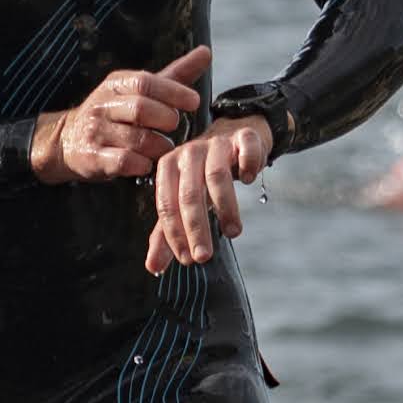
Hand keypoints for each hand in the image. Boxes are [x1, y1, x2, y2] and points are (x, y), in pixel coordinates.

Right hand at [33, 46, 208, 183]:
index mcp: (116, 84)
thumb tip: (206, 52)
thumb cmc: (115, 114)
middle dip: (165, 119)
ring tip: (164, 147)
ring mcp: (95, 131)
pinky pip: (123, 161)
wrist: (68, 140)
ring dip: (158, 146)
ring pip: (135, 139)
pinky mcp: (91, 157)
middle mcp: (102, 105)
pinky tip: (146, 163)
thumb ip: (174, 75)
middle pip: (140, 108)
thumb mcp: (141, 91)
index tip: (194, 102)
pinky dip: (142, 164)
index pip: (145, 82)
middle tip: (175, 126)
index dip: (172, 91)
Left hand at [146, 108, 275, 272]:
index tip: (186, 259)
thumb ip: (167, 233)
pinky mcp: (244, 136)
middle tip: (204, 256)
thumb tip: (153, 268)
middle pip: (190, 193)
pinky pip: (247, 149)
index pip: (166, 204)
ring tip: (233, 232)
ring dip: (226, 207)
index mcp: (169, 167)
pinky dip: (249, 165)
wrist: (234, 134)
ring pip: (217, 176)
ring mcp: (217, 143)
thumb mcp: (182, 200)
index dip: (174, 234)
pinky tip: (249, 181)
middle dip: (196, 228)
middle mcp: (189, 153)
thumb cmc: (204, 173)